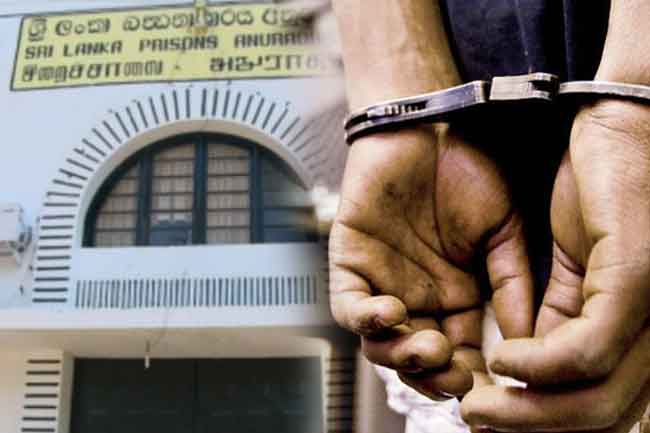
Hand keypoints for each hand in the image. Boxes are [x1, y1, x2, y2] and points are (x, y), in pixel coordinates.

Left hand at [329, 125, 533, 397]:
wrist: (429, 126)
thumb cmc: (466, 171)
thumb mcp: (504, 230)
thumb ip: (513, 282)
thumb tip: (527, 339)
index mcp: (455, 296)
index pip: (459, 352)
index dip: (469, 374)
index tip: (485, 384)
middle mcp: (418, 296)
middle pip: (416, 358)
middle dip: (433, 374)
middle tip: (454, 375)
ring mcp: (382, 282)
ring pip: (379, 343)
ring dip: (401, 356)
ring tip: (428, 347)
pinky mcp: (351, 262)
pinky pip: (348, 306)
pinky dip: (367, 318)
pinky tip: (393, 311)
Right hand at [461, 100, 649, 430]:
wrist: (624, 120)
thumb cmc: (606, 187)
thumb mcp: (577, 266)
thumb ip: (556, 315)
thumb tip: (530, 364)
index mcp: (644, 328)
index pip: (607, 406)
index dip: (549, 424)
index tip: (498, 419)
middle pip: (603, 419)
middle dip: (531, 429)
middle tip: (479, 421)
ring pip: (597, 401)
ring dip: (527, 412)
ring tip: (479, 401)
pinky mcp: (639, 279)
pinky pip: (583, 351)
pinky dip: (536, 367)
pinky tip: (501, 358)